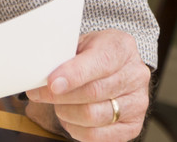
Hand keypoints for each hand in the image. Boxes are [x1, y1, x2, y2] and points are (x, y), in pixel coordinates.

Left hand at [25, 30, 150, 141]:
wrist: (107, 68)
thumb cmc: (87, 55)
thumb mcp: (76, 43)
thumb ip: (62, 56)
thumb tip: (38, 73)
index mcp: (121, 47)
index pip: (100, 63)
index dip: (73, 75)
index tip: (52, 83)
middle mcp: (135, 75)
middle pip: (94, 92)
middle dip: (60, 96)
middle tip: (38, 93)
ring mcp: (137, 102)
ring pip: (94, 115)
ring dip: (66, 112)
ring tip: (57, 104)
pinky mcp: (132, 126)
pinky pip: (98, 136)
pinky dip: (76, 129)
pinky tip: (68, 118)